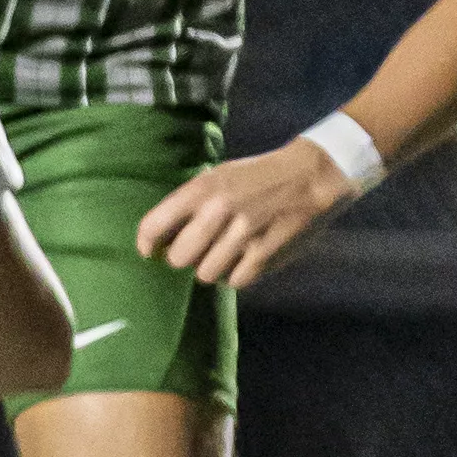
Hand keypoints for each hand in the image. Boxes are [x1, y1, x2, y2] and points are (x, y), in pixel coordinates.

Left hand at [140, 139, 353, 291]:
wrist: (310, 176)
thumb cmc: (257, 176)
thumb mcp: (220, 176)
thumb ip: (190, 204)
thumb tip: (160, 238)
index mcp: (202, 189)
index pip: (153, 226)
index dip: (146, 244)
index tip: (150, 251)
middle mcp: (218, 212)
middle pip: (177, 259)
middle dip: (184, 258)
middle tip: (197, 250)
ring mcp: (242, 235)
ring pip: (205, 275)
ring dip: (212, 268)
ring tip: (225, 254)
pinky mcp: (264, 254)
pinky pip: (235, 281)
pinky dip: (238, 274)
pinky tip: (246, 258)